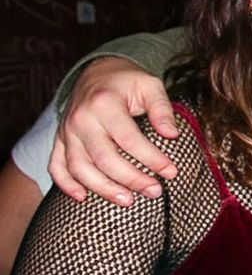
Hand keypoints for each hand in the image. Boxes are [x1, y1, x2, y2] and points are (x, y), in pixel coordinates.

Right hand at [50, 57, 178, 204]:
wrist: (96, 73)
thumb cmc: (128, 82)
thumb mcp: (150, 85)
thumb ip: (162, 109)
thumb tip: (172, 134)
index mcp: (104, 103)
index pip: (129, 139)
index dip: (151, 158)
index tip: (172, 172)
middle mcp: (81, 119)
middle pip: (103, 158)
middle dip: (131, 179)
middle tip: (154, 192)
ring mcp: (67, 131)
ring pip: (79, 167)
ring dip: (103, 188)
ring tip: (129, 201)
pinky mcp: (60, 140)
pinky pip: (56, 165)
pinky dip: (66, 184)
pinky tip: (83, 198)